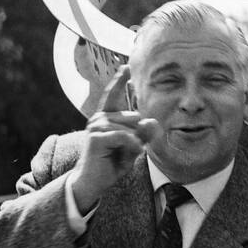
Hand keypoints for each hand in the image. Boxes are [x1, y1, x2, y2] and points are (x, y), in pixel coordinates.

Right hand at [69, 66, 162, 213]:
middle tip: (129, 150)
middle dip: (138, 135)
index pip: (113, 95)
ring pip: (130, 127)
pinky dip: (132, 145)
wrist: (94, 181)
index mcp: (106, 117)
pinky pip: (125, 136)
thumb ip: (144, 134)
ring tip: (127, 153)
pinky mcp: (96, 137)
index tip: (126, 66)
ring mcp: (96, 126)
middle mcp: (99, 118)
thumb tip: (152, 121)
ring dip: (134, 143)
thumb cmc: (112, 163)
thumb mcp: (133, 147)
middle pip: (133, 116)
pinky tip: (132, 153)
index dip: (120, 81)